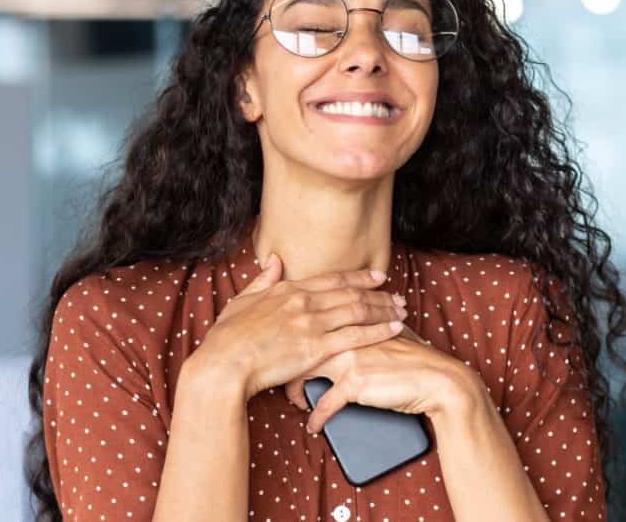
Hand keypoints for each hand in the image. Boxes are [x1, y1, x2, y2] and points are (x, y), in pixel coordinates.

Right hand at [198, 252, 407, 400]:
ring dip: (384, 310)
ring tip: (402, 311)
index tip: (377, 276)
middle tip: (398, 296)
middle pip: (351, 293)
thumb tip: (274, 261)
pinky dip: (378, 330)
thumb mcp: (242, 301)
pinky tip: (394, 329)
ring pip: (358, 311)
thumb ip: (262, 281)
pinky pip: (356, 336)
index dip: (358, 277)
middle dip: (379, 294)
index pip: (332, 279)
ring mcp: (311, 323)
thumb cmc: (227, 338)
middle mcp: (304, 301)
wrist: (223, 364)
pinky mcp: (316, 348)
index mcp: (287, 289)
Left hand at [284, 320, 474, 431]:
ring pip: (304, 374)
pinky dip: (316, 418)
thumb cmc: (414, 360)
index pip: (312, 325)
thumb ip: (364, 328)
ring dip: (295, 392)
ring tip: (295, 402)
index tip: (290, 355)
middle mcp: (346, 335)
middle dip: (288, 366)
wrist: (437, 379)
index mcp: (352, 320)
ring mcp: (349, 359)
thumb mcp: (386, 334)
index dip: (296, 341)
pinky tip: (314, 426)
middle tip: (285, 380)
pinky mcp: (355, 383)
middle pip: (301, 347)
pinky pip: (324, 405)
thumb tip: (348, 331)